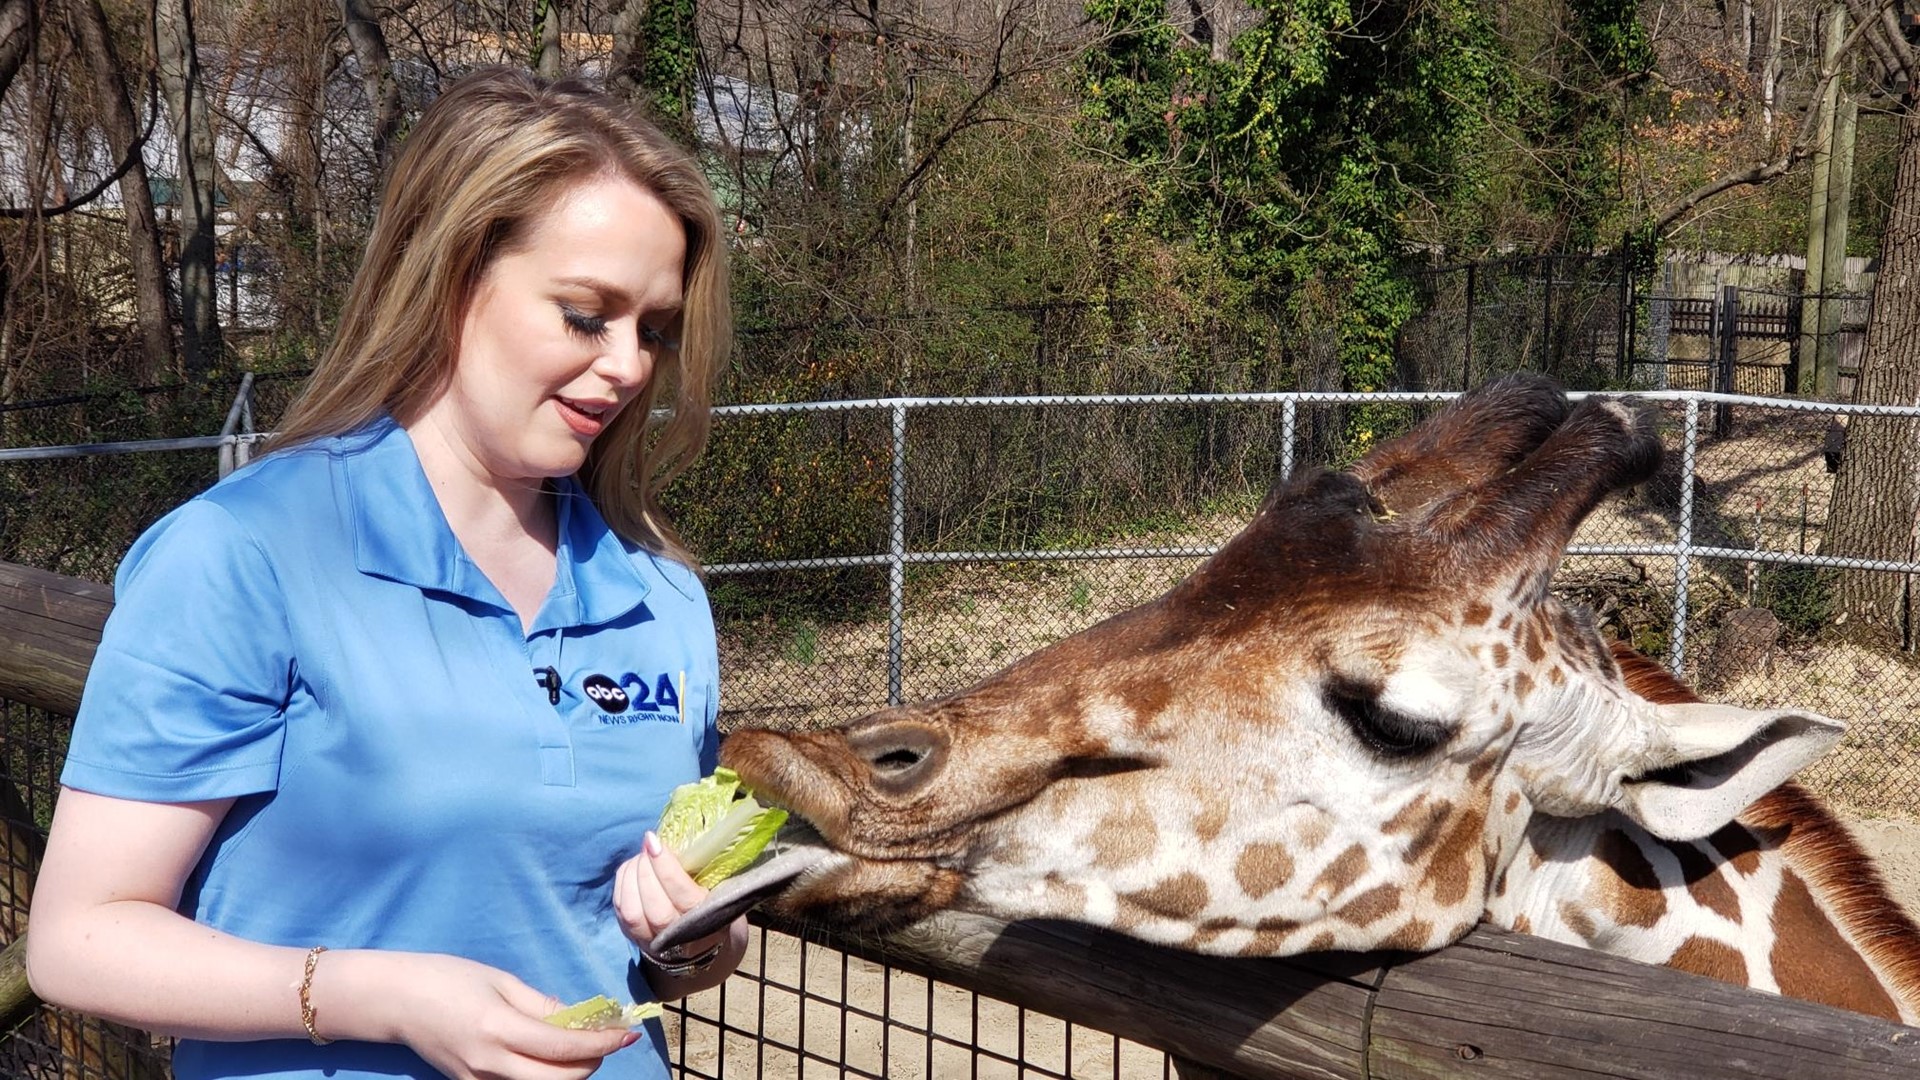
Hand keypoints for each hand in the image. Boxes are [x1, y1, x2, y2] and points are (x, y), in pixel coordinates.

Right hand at [371, 952, 636, 1079]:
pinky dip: (544, 1075)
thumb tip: (576, 1019)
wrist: (394, 1000)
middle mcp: (490, 1063)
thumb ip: (540, 1005)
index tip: (627, 1032)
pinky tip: (550, 1054)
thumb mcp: (499, 980)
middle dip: (592, 1063)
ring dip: (570, 1072)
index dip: (602, 1043)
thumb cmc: (446, 978)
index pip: (564, 1047)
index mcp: (498, 1028)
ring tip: (582, 1046)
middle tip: (606, 1039)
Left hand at [614, 831, 746, 995]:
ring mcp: (651, 940)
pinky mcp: (632, 936)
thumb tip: (675, 838)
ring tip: (640, 857)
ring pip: (632, 911)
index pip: (681, 895)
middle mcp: (677, 937)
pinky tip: (632, 868)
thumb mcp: (718, 889)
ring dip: (631, 876)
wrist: (697, 942)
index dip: (665, 867)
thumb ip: (704, 869)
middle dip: (646, 870)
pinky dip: (622, 882)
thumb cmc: (710, 904)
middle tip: (649, 847)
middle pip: (654, 906)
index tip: (655, 841)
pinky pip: (620, 909)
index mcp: (704, 922)